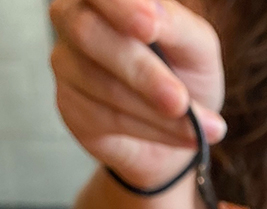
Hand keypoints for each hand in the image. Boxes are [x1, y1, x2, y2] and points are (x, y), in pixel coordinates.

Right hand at [50, 0, 225, 189]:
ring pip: (101, 84)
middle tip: (179, 100)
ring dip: (155, 112)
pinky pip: (104, 118)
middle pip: (88, 33)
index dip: (121, 5)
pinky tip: (179, 137)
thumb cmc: (184, 75)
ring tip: (199, 129)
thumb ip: (177, 26)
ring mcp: (66, 61)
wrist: (179, 129)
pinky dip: (150, 130)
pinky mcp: (70, 105)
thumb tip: (155, 12)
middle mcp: (75, 17)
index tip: (151, 24)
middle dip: (141, 71)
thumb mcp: (197, 47)